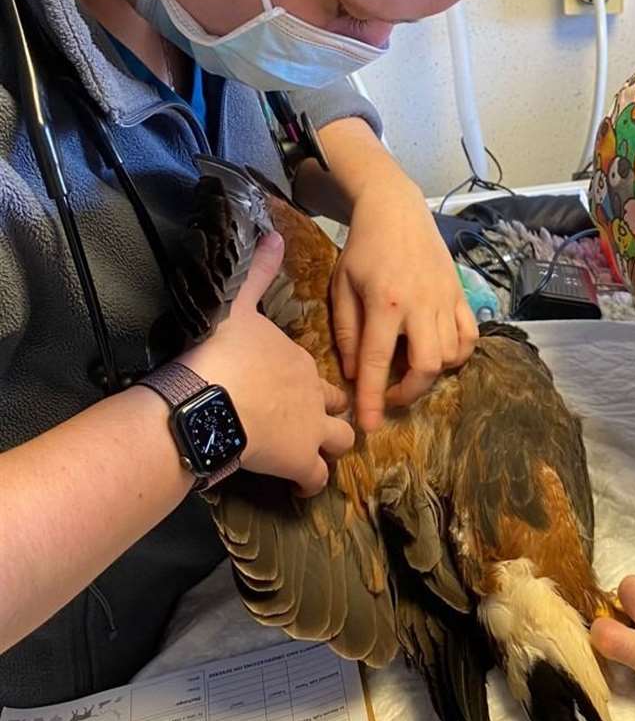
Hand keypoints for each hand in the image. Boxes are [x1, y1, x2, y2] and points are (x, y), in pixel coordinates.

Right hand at [185, 233, 353, 495]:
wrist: (210, 399)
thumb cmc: (220, 353)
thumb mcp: (236, 304)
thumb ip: (257, 273)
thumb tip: (271, 233)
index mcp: (297, 359)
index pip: (313, 374)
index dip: (304, 385)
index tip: (288, 393)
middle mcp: (314, 393)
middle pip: (337, 406)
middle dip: (330, 416)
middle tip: (310, 426)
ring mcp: (312, 428)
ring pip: (339, 442)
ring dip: (327, 450)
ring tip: (310, 457)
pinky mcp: (301, 461)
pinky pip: (316, 478)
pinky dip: (309, 484)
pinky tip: (298, 488)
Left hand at [332, 170, 477, 431]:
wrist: (396, 210)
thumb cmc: (362, 249)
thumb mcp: (341, 286)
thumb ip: (347, 331)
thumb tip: (356, 374)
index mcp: (385, 303)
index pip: (379, 362)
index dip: (373, 398)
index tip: (368, 426)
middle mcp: (420, 305)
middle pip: (427, 366)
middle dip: (409, 392)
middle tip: (391, 396)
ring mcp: (446, 300)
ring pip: (451, 355)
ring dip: (433, 374)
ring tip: (412, 372)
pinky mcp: (460, 294)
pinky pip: (470, 336)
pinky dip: (459, 354)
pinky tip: (440, 354)